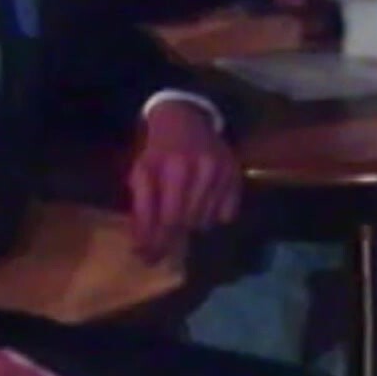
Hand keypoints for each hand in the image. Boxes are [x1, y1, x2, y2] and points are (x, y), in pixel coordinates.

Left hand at [128, 101, 241, 262]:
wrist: (187, 119)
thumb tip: (142, 248)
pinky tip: (203, 203)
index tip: (144, 255)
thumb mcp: (141, 173)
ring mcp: (219, 170)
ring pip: (204, 222)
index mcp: (170, 167)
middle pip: (183, 222)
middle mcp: (198, 168)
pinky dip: (213, 217)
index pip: (163, 218)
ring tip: (182, 214)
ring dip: (191, 225)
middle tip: (161, 246)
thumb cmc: (159, 151)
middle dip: (169, 237)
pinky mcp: (235, 173)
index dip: (152, 241)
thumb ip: (142, 209)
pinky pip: (226, 215)